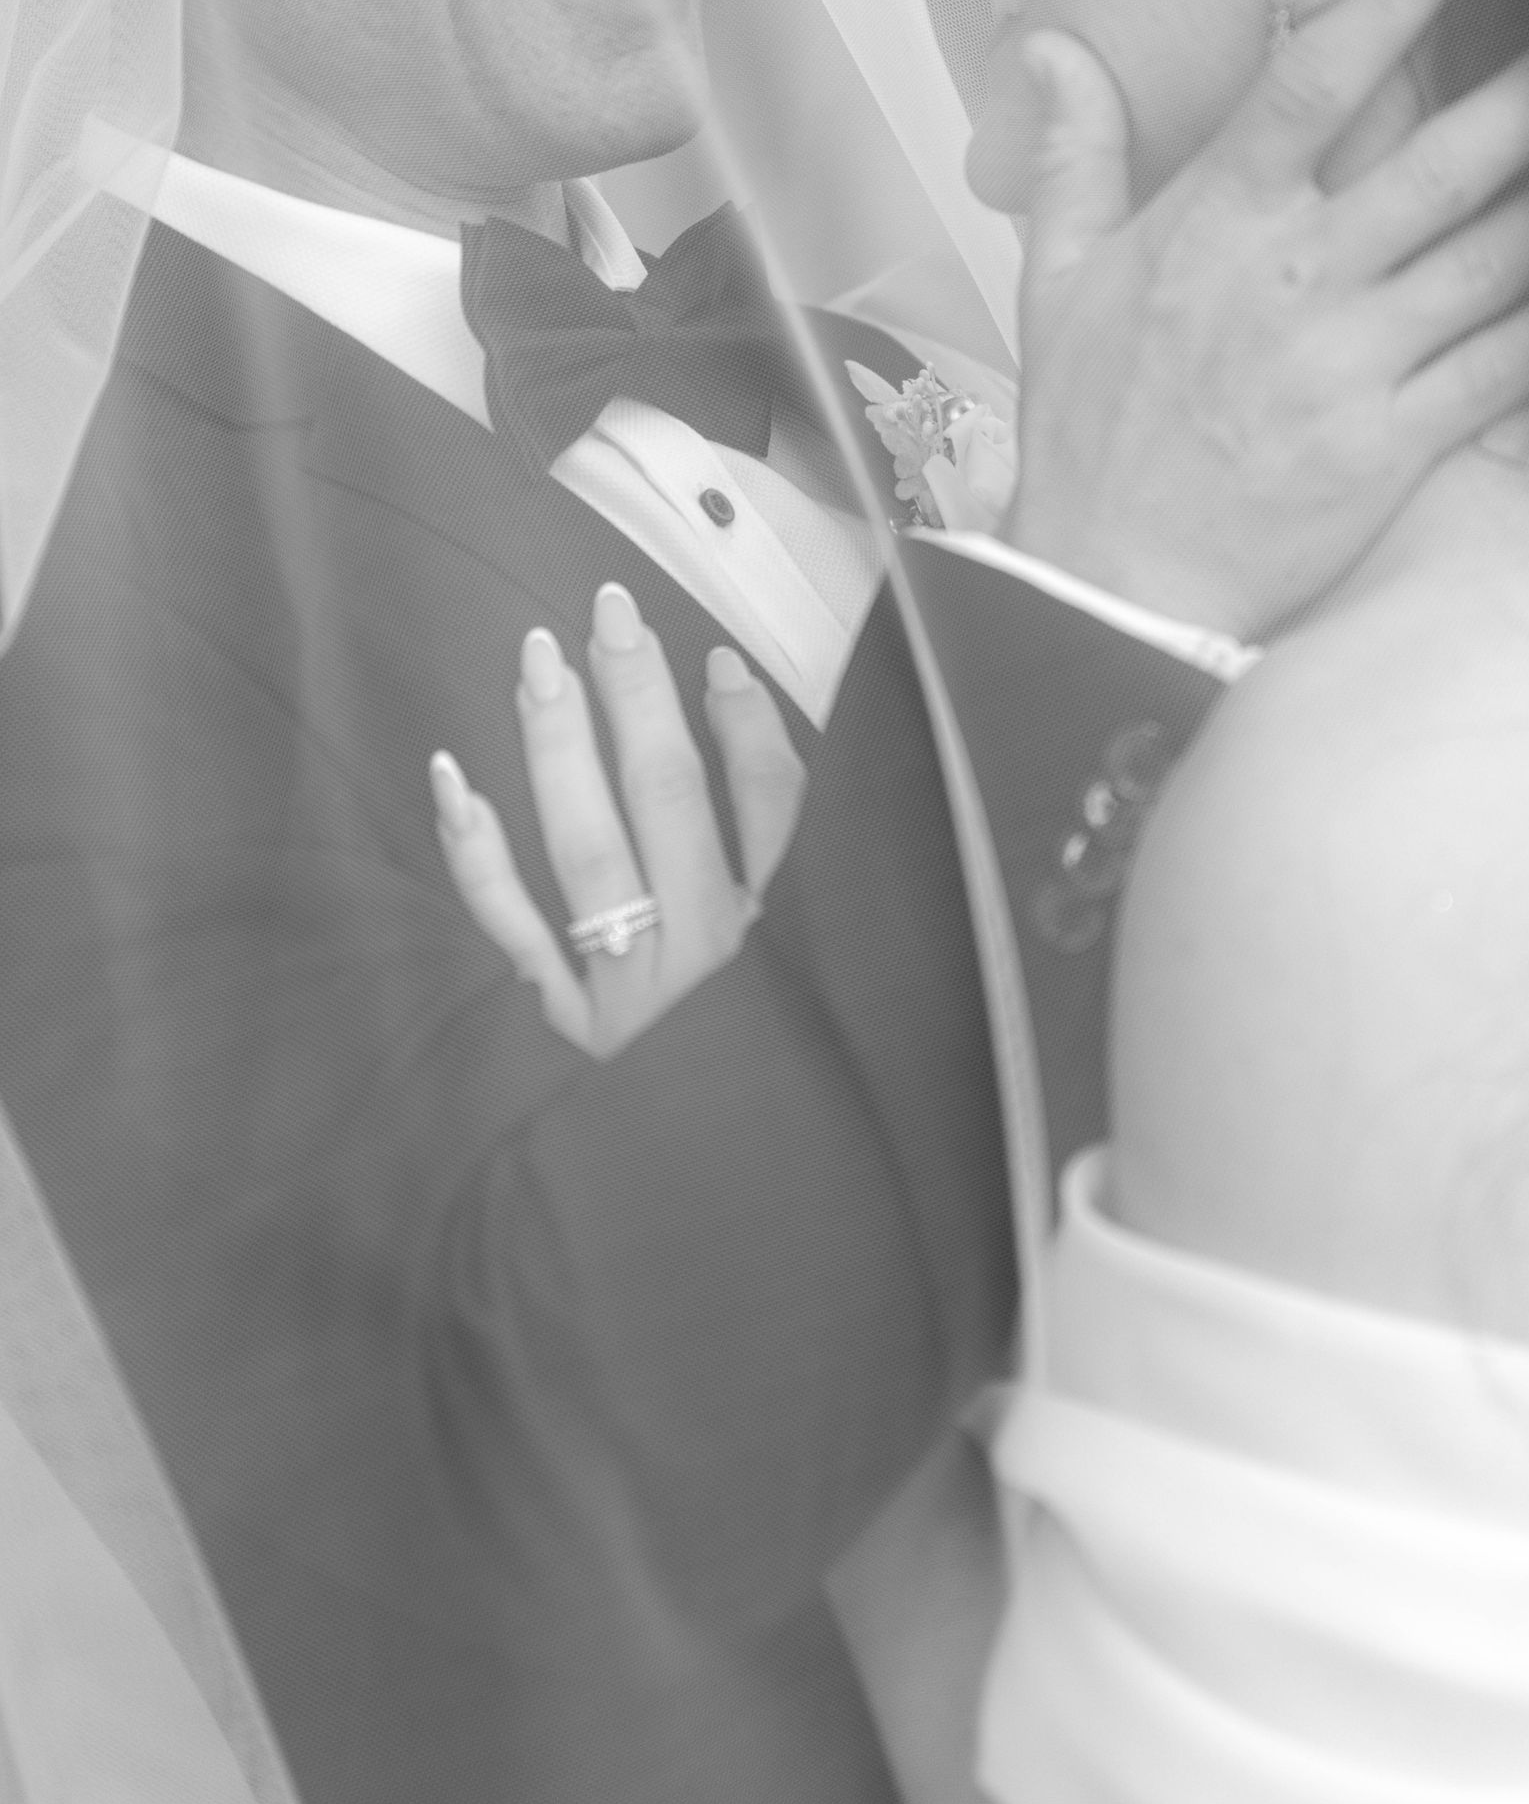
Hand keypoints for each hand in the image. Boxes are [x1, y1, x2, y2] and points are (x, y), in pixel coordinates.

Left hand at [428, 582, 805, 1056]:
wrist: (702, 1194)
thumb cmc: (754, 1069)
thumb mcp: (803, 970)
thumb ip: (775, 845)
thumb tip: (731, 692)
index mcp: (776, 933)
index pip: (773, 809)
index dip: (750, 727)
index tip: (719, 661)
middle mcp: (703, 954)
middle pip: (671, 800)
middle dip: (640, 696)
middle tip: (610, 609)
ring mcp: (626, 987)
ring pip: (589, 849)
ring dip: (561, 746)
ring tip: (539, 659)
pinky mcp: (559, 1020)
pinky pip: (510, 927)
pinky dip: (477, 854)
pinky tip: (450, 777)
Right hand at [1005, 0, 1528, 640]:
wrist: (1110, 580)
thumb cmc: (1087, 429)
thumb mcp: (1052, 282)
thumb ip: (1073, 156)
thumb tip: (1050, 45)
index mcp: (1215, 222)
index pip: (1313, 83)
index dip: (1388, 2)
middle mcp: (1294, 277)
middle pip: (1443, 162)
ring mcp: (1351, 362)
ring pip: (1494, 257)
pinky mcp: (1395, 444)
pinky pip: (1505, 365)